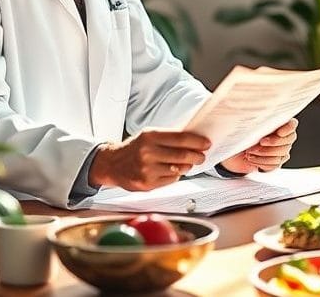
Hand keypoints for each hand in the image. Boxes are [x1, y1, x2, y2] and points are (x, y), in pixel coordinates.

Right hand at [88, 129, 209, 190]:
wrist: (113, 164)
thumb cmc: (135, 148)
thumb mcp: (149, 135)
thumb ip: (169, 138)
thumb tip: (195, 140)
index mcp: (150, 136)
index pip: (181, 138)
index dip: (197, 141)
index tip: (206, 143)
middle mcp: (148, 152)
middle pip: (182, 155)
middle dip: (197, 156)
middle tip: (202, 156)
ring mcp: (147, 169)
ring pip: (178, 169)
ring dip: (187, 166)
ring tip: (188, 163)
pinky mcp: (147, 184)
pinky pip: (171, 180)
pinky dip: (175, 176)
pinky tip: (171, 171)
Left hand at [219, 118, 298, 174]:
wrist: (233, 150)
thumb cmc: (240, 133)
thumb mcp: (244, 122)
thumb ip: (251, 115)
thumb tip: (250, 106)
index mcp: (278, 122)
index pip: (292, 124)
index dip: (287, 129)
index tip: (278, 132)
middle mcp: (282, 136)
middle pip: (288, 140)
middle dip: (273, 143)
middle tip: (259, 142)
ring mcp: (280, 150)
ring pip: (281, 154)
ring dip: (264, 154)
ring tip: (250, 151)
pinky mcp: (274, 162)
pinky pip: (274, 164)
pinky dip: (262, 162)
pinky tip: (252, 158)